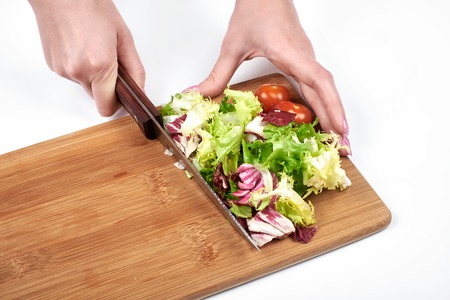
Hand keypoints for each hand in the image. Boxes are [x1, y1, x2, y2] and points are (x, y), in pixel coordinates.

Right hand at [28, 0, 144, 116]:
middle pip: (97, 97)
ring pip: (85, 85)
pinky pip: (73, 75)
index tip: (124, 94)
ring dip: (93, 75)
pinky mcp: (53, 65)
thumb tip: (140, 89)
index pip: (107, 107)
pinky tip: (80, 46)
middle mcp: (78, 72)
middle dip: (107, 86)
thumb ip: (134, 68)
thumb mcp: (123, 37)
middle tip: (112, 62)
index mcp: (99, 66)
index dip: (118, 103)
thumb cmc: (90, 6)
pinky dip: (79, 66)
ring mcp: (63, 70)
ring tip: (93, 48)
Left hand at [197, 0, 350, 153]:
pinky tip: (320, 117)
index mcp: (291, 54)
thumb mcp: (232, 46)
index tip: (339, 128)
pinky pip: (317, 83)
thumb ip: (218, 74)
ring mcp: (305, 58)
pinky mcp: (302, 59)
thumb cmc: (254, 10)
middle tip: (343, 145)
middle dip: (336, 118)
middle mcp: (303, 57)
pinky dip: (323, 102)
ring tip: (335, 137)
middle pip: (326, 90)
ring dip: (332, 111)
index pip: (318, 81)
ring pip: (324, 88)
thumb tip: (198, 94)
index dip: (331, 105)